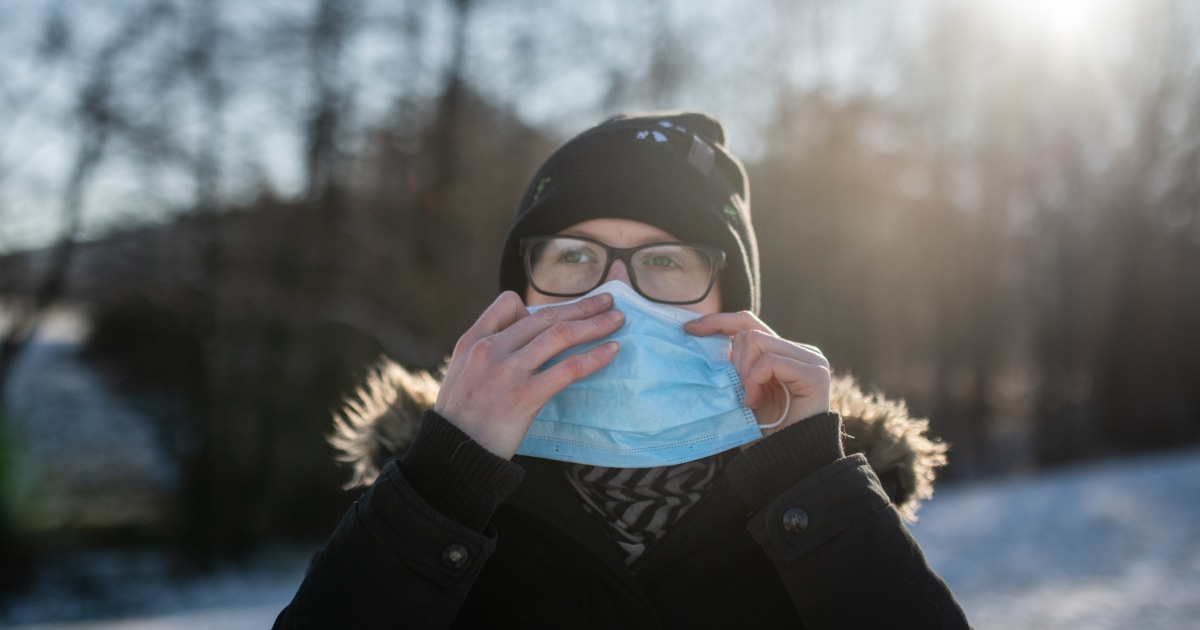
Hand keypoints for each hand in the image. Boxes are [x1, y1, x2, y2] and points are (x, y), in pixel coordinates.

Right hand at [434, 291, 623, 458]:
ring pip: (561, 335)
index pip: (508, 303)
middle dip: (581, 306)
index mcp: (473, 340)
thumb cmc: (460, 419)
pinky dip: (595, 356)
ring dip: (595, 324)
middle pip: (545, 317)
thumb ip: (488, 353)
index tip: (562, 313)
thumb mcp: (462, 372)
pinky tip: (612, 351)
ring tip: (617, 320)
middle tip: (607, 301)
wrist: (453, 453)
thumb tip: (522, 342)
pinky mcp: (525, 395)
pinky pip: (569, 367)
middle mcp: (490, 349)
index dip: (538, 305)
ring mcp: (508, 371)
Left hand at [684, 312, 829, 435]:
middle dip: (733, 362)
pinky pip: (770, 361)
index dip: (718, 321)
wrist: (782, 463)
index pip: (748, 323)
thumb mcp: (739, 390)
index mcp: (783, 353)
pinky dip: (754, 380)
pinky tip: (753, 402)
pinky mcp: (815, 374)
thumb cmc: (760, 431)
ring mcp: (812, 361)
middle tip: (738, 392)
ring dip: (743, 373)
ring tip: (748, 400)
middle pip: (750, 331)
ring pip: (757, 341)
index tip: (689, 329)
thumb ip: (733, 365)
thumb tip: (701, 338)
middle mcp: (800, 352)